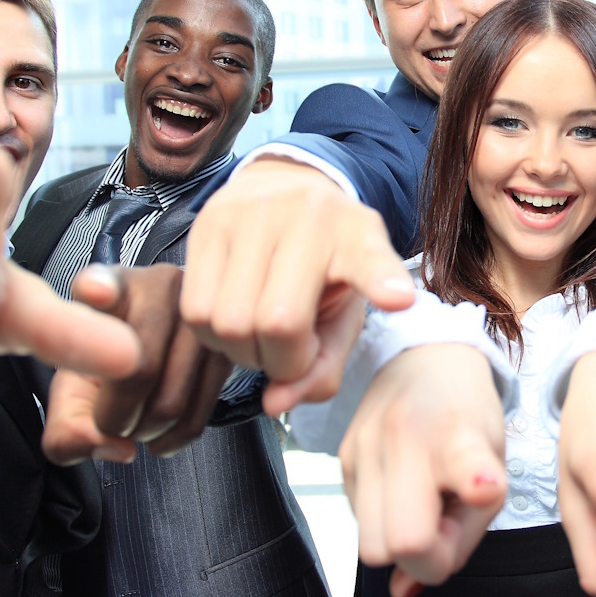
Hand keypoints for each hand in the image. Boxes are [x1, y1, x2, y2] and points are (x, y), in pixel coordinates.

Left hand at [43, 264, 234, 464]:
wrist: (150, 349)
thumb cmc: (106, 366)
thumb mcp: (71, 390)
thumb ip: (66, 428)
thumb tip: (116, 446)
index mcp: (108, 285)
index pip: (102, 281)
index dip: (99, 288)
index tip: (96, 293)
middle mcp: (161, 286)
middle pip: (140, 370)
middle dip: (118, 419)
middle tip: (110, 422)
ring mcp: (202, 316)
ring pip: (173, 400)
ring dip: (146, 432)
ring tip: (134, 424)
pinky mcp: (227, 348)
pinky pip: (200, 413)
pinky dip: (173, 440)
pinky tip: (158, 433)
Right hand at [181, 158, 414, 415]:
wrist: (283, 193)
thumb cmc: (323, 265)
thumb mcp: (344, 310)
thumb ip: (323, 366)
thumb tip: (276, 403)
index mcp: (357, 235)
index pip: (369, 260)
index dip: (382, 281)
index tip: (399, 299)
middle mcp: (307, 216)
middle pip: (278, 323)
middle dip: (281, 361)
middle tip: (292, 350)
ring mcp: (252, 214)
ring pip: (229, 322)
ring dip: (243, 351)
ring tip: (262, 333)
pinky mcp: (207, 224)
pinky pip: (195, 311)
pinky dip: (213, 335)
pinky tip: (235, 318)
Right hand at [339, 343, 505, 596]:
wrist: (426, 355)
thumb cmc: (467, 412)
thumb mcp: (494, 463)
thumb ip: (465, 534)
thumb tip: (406, 591)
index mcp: (455, 436)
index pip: (458, 472)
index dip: (466, 505)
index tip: (481, 490)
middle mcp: (401, 441)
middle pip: (392, 546)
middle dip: (424, 558)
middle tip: (447, 526)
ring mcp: (362, 450)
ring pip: (368, 545)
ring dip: (400, 541)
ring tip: (426, 507)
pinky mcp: (340, 459)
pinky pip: (356, 520)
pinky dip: (383, 520)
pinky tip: (404, 491)